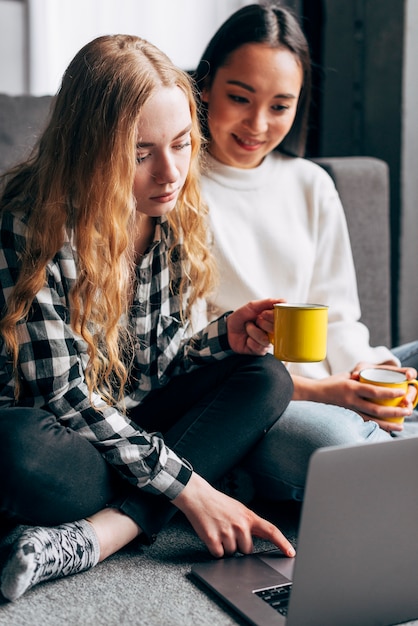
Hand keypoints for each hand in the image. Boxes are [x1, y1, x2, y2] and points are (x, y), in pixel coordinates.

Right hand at [172, 472, 295, 558]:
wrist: (198, 496)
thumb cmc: (218, 504)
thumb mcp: (239, 510)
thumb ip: (249, 524)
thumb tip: (256, 543)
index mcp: (249, 517)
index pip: (271, 531)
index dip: (283, 543)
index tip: (291, 553)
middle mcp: (240, 525)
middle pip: (247, 551)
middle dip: (238, 546)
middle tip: (228, 531)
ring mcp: (227, 532)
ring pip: (232, 554)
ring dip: (225, 546)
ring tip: (218, 530)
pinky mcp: (213, 539)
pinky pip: (219, 554)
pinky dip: (215, 549)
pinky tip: (211, 535)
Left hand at [226, 298, 284, 354]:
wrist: (228, 330)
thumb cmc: (240, 318)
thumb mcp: (251, 306)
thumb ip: (267, 303)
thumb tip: (282, 301)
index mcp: (272, 319)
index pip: (281, 318)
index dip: (271, 316)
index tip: (263, 314)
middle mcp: (271, 330)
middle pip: (275, 329)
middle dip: (261, 324)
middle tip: (255, 321)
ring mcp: (267, 341)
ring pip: (265, 339)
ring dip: (252, 332)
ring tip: (248, 329)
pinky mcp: (261, 350)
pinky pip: (258, 347)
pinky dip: (250, 341)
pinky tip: (247, 339)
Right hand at [294, 371, 412, 432]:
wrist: (314, 393)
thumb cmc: (331, 382)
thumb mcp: (346, 376)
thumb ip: (360, 379)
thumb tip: (377, 379)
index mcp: (351, 388)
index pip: (373, 391)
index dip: (389, 394)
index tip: (401, 393)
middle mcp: (351, 401)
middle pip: (376, 410)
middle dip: (394, 412)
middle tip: (407, 411)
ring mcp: (349, 411)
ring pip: (372, 421)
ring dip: (388, 424)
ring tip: (400, 426)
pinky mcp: (348, 417)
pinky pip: (365, 424)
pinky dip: (376, 428)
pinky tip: (386, 430)